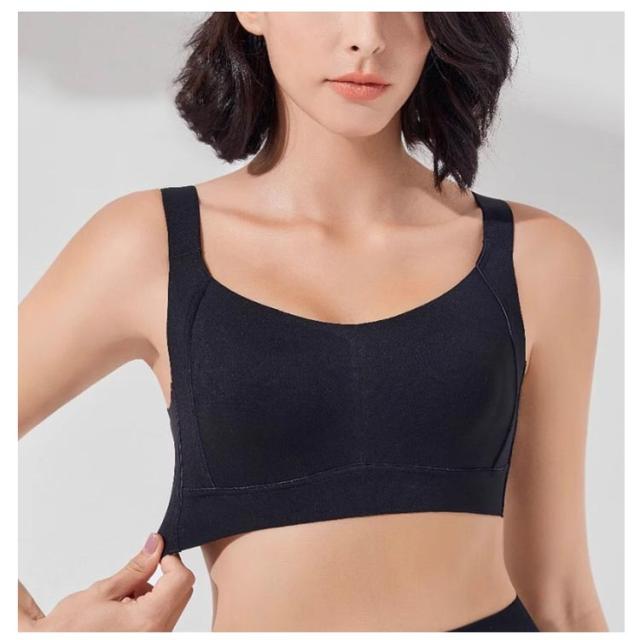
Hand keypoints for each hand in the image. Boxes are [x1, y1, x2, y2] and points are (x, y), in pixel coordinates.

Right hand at [28, 533, 194, 631]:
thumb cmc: (69, 630)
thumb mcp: (102, 591)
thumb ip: (136, 568)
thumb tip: (155, 545)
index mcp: (148, 620)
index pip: (181, 579)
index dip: (170, 561)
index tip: (156, 555)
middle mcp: (157, 634)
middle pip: (181, 592)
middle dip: (163, 576)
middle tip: (136, 575)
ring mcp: (154, 639)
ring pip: (172, 605)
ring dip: (154, 594)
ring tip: (122, 598)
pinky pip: (162, 620)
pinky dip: (149, 608)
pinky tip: (124, 611)